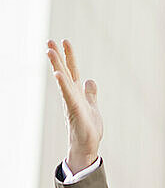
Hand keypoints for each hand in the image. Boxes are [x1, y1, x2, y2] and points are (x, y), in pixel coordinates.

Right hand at [46, 39, 102, 173]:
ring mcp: (72, 102)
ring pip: (63, 80)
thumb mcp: (92, 106)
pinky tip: (58, 73)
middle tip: (49, 40)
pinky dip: (63, 84)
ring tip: (49, 51)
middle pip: (64, 72)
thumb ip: (90, 93)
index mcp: (77, 93)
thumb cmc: (88, 128)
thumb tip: (90, 80)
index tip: (64, 41)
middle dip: (57, 56)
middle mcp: (72, 95)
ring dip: (56, 65)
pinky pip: (68, 95)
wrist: (87, 146)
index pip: (72, 70)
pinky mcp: (75, 111)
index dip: (69, 56)